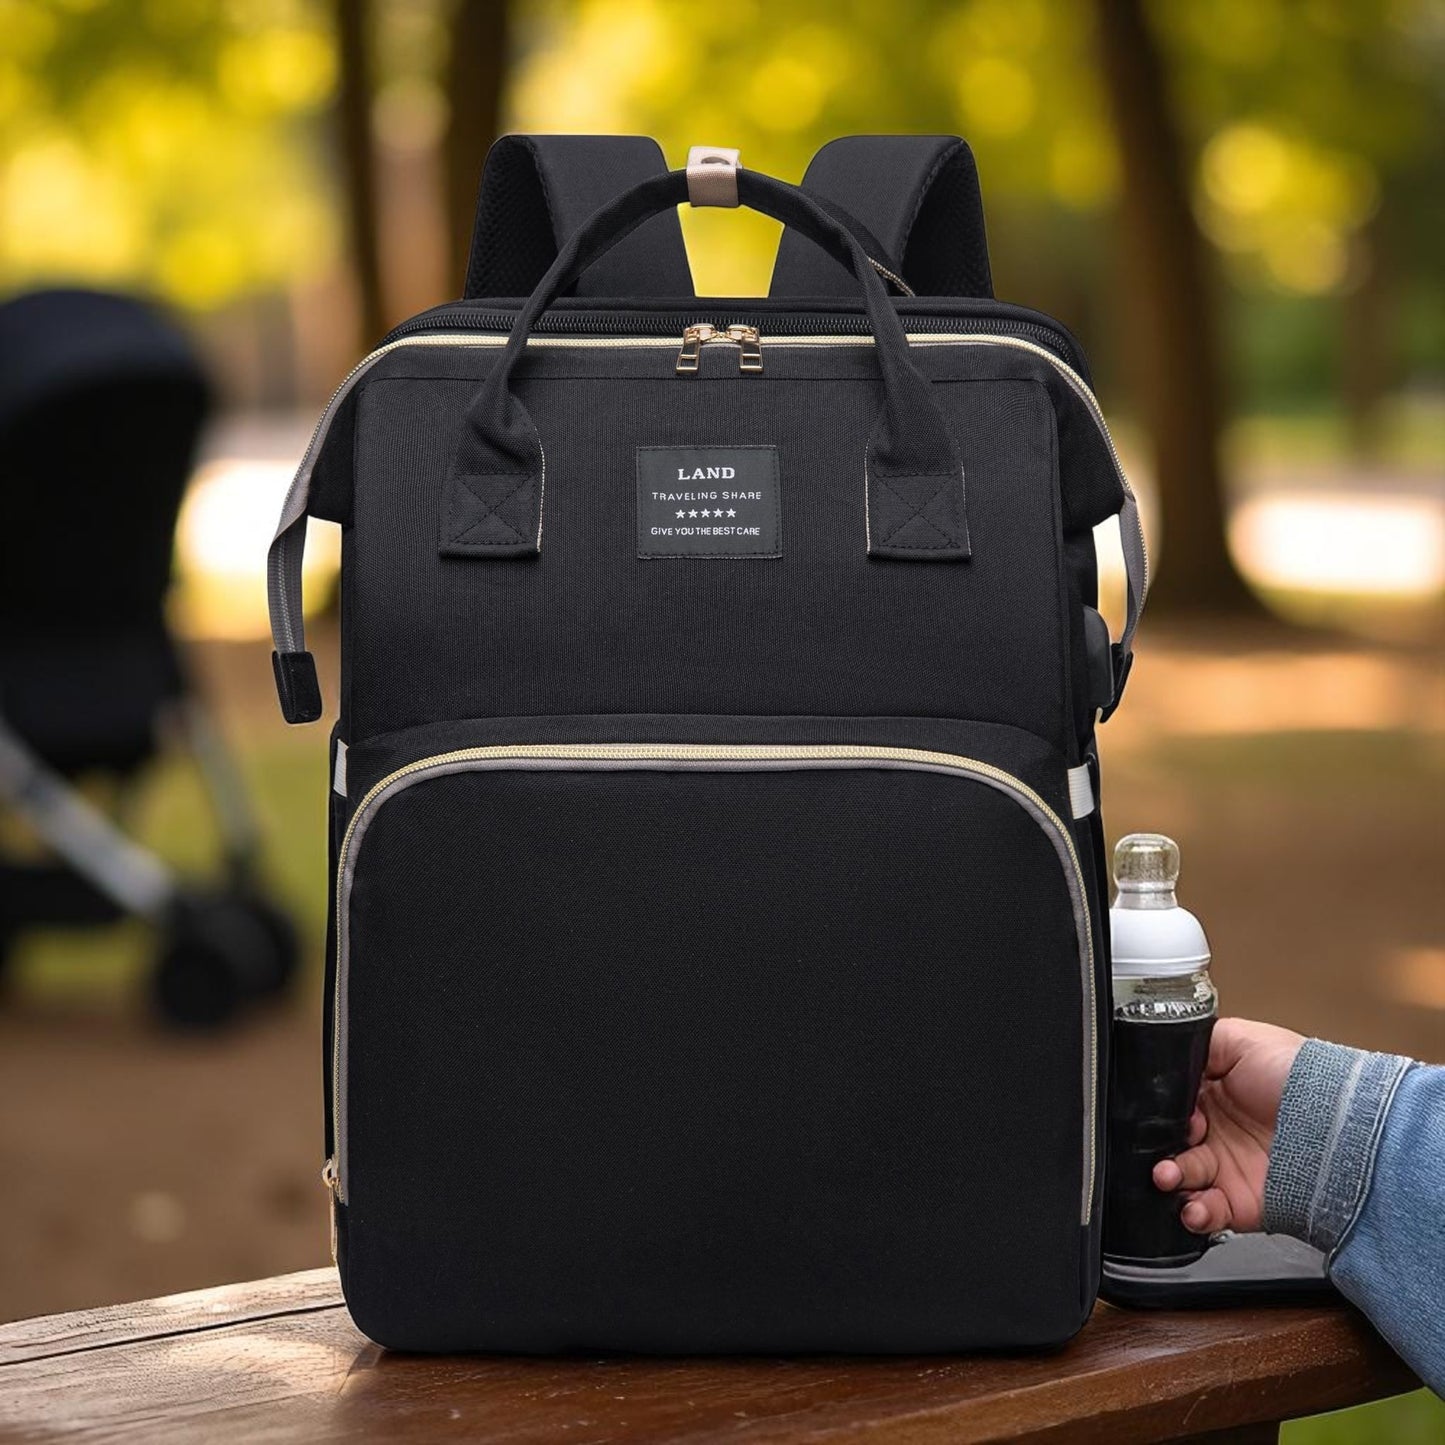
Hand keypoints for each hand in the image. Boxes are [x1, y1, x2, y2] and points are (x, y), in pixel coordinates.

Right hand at [1152, 1017, 1304, 1233]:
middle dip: (1157, 1149)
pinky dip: (1194, 1214)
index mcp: (1214, 1096)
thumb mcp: (1241, 1039)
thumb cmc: (1298, 1076)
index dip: (1161, 1111)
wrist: (1339, 1124)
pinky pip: (1207, 1215)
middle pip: (1169, 1144)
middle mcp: (1218, 1134)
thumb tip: (1166, 1054)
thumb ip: (1197, 1044)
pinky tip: (1193, 1205)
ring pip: (1181, 1181)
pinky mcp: (1242, 1203)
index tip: (1163, 1112)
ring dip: (1169, 1179)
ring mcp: (1229, 1170)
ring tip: (1168, 1175)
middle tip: (1160, 1148)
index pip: (1171, 1107)